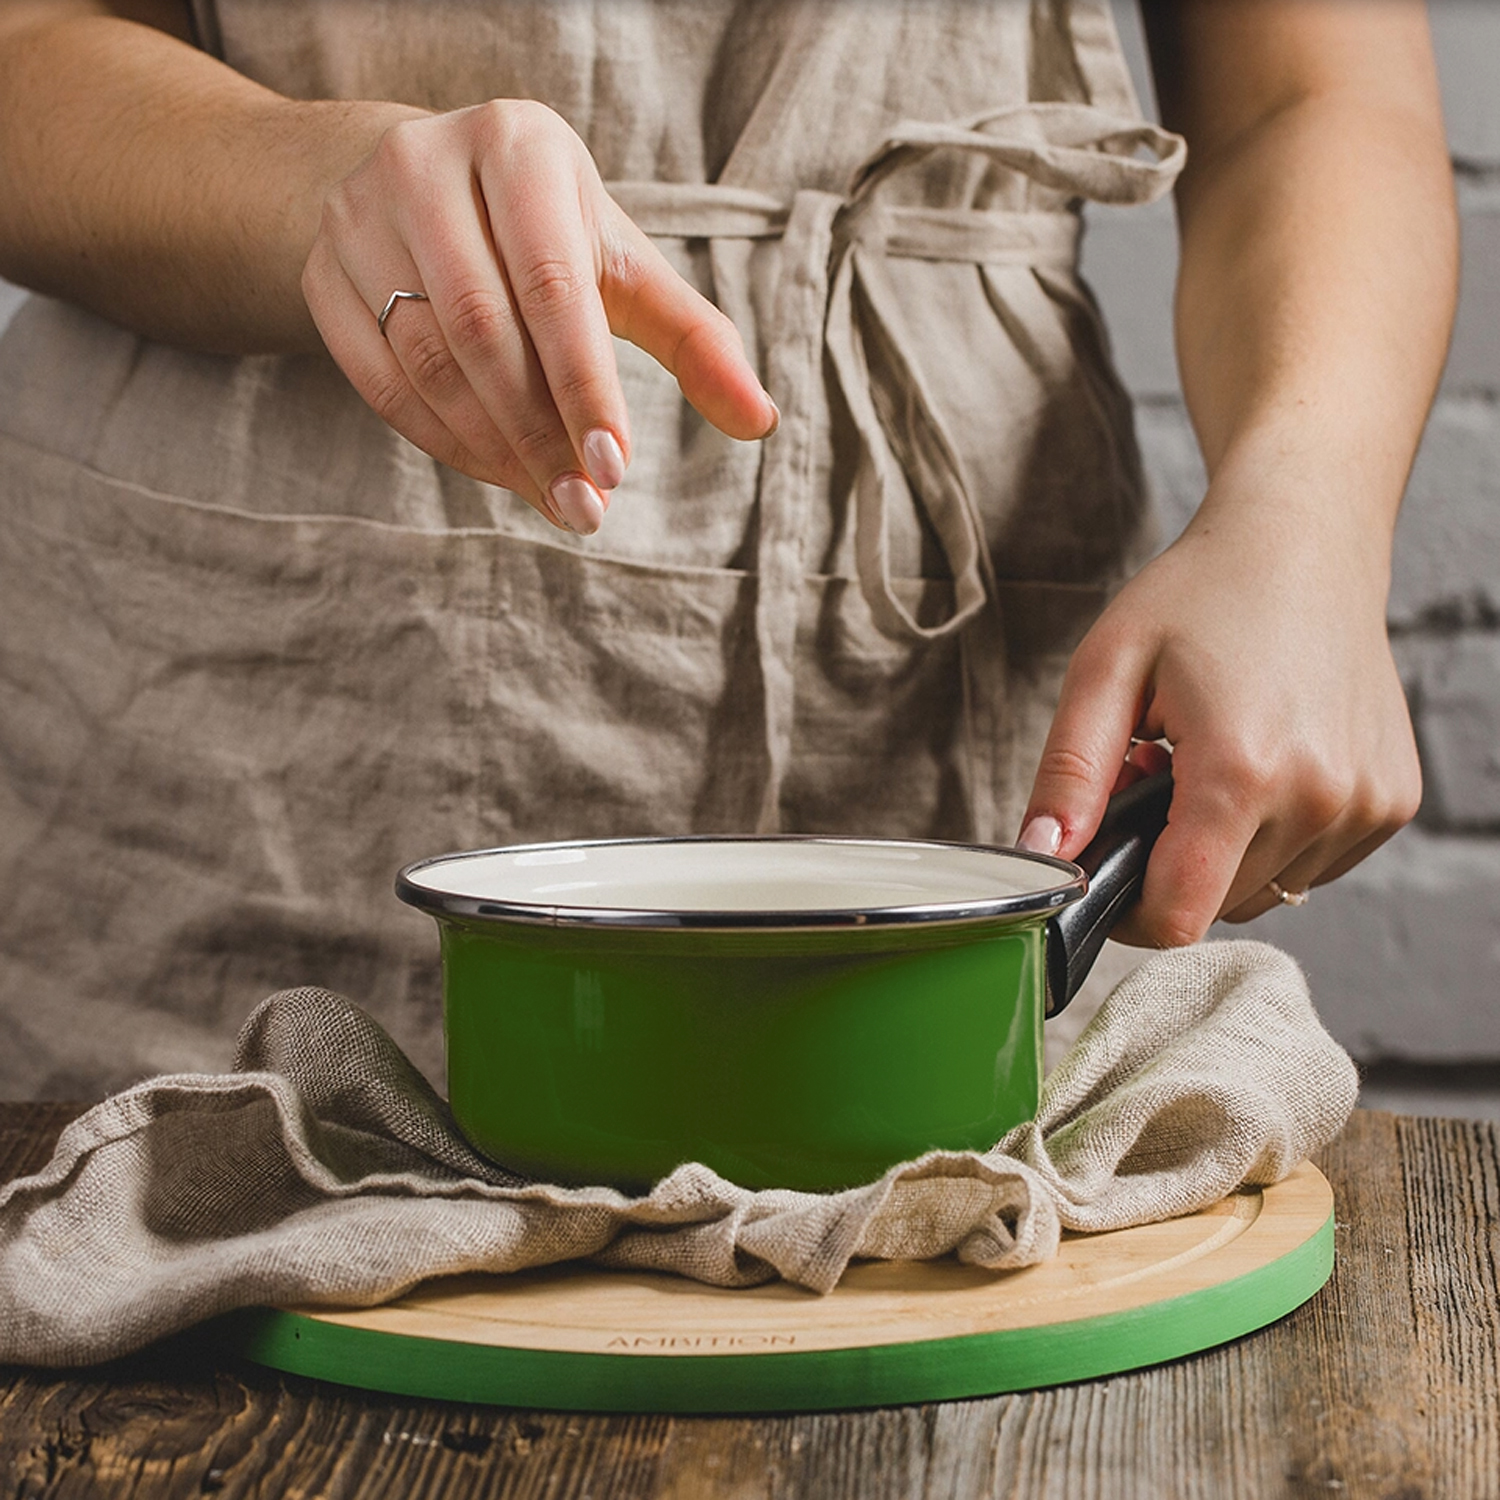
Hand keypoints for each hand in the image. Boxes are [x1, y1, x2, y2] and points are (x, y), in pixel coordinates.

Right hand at [301, 100, 776, 532]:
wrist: (425, 194)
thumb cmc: (550, 237)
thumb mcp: (623, 267)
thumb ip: (694, 339)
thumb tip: (762, 420)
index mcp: (520, 145)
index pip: (552, 283)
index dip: (584, 385)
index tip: (614, 470)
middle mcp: (426, 162)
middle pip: (482, 328)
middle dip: (541, 433)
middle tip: (586, 509)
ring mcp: (358, 215)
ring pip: (425, 359)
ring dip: (494, 448)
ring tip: (552, 499)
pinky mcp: (321, 271)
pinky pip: (377, 378)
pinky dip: (441, 441)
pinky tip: (495, 472)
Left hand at [1016, 490, 1421, 946]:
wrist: (1305, 540)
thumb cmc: (1200, 594)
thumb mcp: (1107, 669)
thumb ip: (1070, 772)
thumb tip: (1041, 855)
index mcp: (1242, 770)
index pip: (1177, 915)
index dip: (1125, 912)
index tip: (1104, 867)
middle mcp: (1320, 797)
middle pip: (1217, 903)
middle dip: (1169, 859)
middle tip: (1155, 774)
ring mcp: (1367, 803)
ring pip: (1266, 889)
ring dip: (1222, 849)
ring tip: (1207, 760)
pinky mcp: (1394, 801)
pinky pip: (1311, 863)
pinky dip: (1274, 834)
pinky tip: (1261, 762)